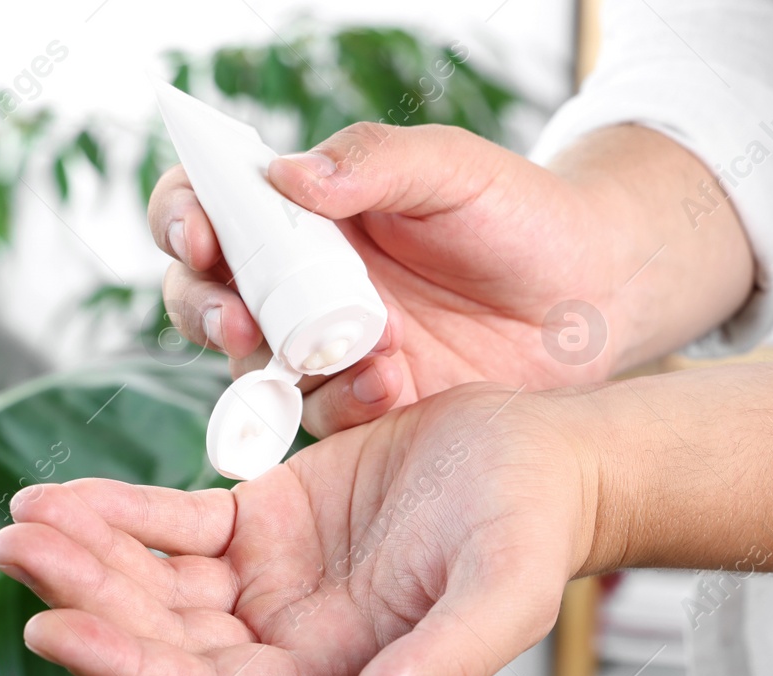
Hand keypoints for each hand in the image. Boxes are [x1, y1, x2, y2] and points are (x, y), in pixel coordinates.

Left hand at [0, 384, 589, 675]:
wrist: (542, 461)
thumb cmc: (532, 533)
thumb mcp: (500, 596)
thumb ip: (441, 665)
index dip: (129, 667)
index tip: (53, 629)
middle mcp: (285, 641)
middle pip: (163, 633)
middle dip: (87, 595)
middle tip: (15, 548)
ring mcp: (269, 582)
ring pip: (156, 579)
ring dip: (89, 551)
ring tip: (21, 515)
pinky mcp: (265, 521)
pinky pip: (176, 522)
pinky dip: (120, 509)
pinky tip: (67, 494)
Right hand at [148, 122, 750, 436]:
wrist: (589, 299)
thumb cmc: (520, 215)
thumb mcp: (452, 169)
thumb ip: (374, 162)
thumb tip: (286, 175)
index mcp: (302, 211)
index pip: (208, 205)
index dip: (183, 218)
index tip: (201, 235)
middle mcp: (297, 281)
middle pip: (203, 296)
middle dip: (204, 308)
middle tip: (240, 319)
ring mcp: (324, 349)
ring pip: (251, 367)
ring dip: (276, 365)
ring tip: (351, 352)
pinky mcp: (363, 405)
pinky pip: (321, 417)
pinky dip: (343, 405)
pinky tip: (392, 386)